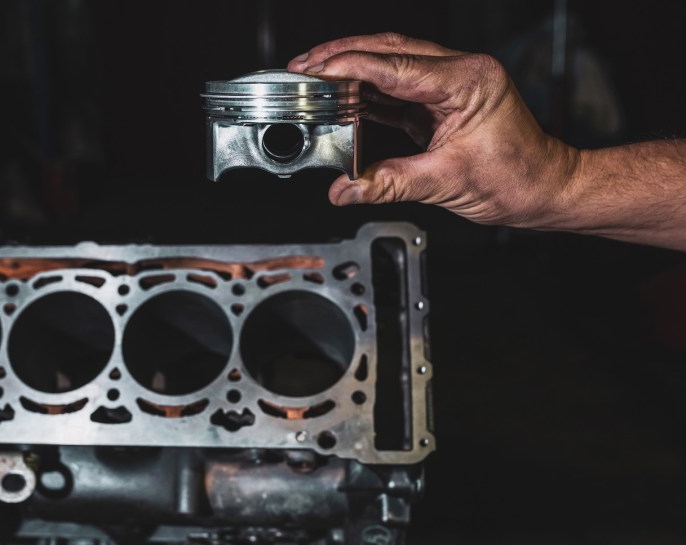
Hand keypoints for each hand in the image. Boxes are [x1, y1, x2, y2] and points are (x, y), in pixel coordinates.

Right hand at [287, 32, 578, 228]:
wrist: (545, 189)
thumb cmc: (518, 179)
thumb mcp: (447, 183)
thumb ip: (389, 183)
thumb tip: (346, 188)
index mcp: (468, 81)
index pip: (396, 65)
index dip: (351, 67)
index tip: (316, 71)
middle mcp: (461, 72)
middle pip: (390, 49)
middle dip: (342, 55)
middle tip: (304, 65)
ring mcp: (451, 84)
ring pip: (391, 64)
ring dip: (352, 70)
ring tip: (315, 78)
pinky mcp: (442, 101)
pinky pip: (397, 88)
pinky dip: (367, 92)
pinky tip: (342, 99)